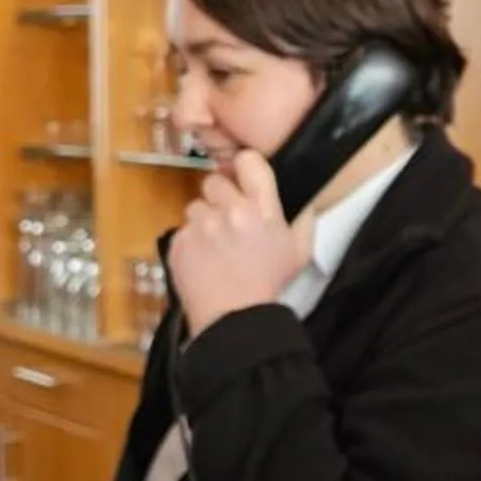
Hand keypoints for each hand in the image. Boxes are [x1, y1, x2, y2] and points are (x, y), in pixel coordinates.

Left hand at [168, 150, 311, 335]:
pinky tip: (203, 260)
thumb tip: (300, 196)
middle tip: (228, 220)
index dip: (243, 166)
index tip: (242, 177)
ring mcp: (201, 226)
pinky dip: (190, 243)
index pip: (248, 161)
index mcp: (262, 209)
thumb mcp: (298, 251)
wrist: (235, 319)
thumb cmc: (268, 285)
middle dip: (219, 197)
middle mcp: (230, 211)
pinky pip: (182, 230)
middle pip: (214, 181)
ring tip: (215, 246)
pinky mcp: (179, 242)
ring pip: (195, 206)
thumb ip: (301, 218)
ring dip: (203, 221)